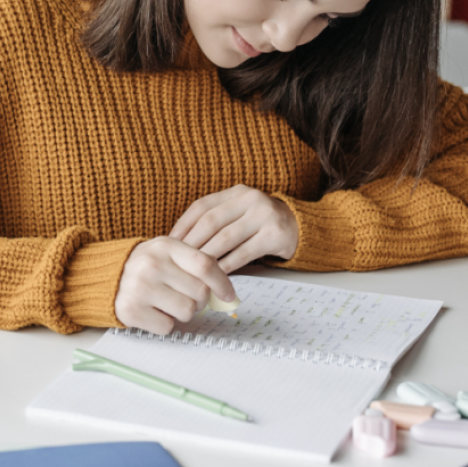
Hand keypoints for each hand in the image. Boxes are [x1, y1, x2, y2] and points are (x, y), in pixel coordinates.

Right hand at [115, 237, 235, 334]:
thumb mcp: (167, 253)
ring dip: (182, 313)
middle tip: (184, 295)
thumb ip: (195, 265)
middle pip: (199, 293)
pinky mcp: (131, 311)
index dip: (222, 283)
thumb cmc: (145, 266)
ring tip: (166, 302)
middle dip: (199, 300)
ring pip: (187, 312)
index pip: (204, 265)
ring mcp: (140, 288)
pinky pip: (167, 327)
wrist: (105, 277)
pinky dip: (164, 323)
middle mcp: (152, 265)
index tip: (228, 295)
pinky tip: (152, 311)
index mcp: (165, 246)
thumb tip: (227, 292)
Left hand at [169, 184, 298, 272]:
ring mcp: (264, 215)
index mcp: (236, 192)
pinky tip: (217, 275)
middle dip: (191, 242)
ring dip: (207, 256)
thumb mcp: (239, 213)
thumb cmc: (260, 224)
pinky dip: (227, 265)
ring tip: (193, 270)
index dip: (183, 225)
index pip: (202, 206)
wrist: (299, 227)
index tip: (168, 242)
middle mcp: (250, 199)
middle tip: (177, 260)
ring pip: (226, 238)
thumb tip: (180, 242)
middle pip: (211, 221)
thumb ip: (217, 220)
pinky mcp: (275, 234)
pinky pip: (244, 252)